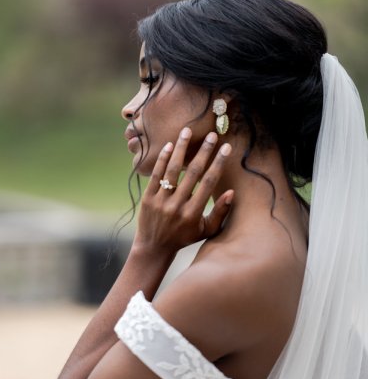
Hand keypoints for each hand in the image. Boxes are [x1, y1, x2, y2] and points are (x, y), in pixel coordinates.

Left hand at [133, 127, 233, 253]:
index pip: (209, 183)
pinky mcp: (148, 198)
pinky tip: (168, 145)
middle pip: (193, 173)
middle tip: (212, 135)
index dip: (218, 163)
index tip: (226, 148)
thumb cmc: (185, 237)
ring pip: (172, 170)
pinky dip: (162, 159)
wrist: (154, 247)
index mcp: (193, 213)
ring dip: (180, 148)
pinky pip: (156, 175)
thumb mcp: (206, 230)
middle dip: (204, 151)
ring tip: (187, 131)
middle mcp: (177, 206)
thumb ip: (220, 213)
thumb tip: (231, 192)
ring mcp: (161, 201)